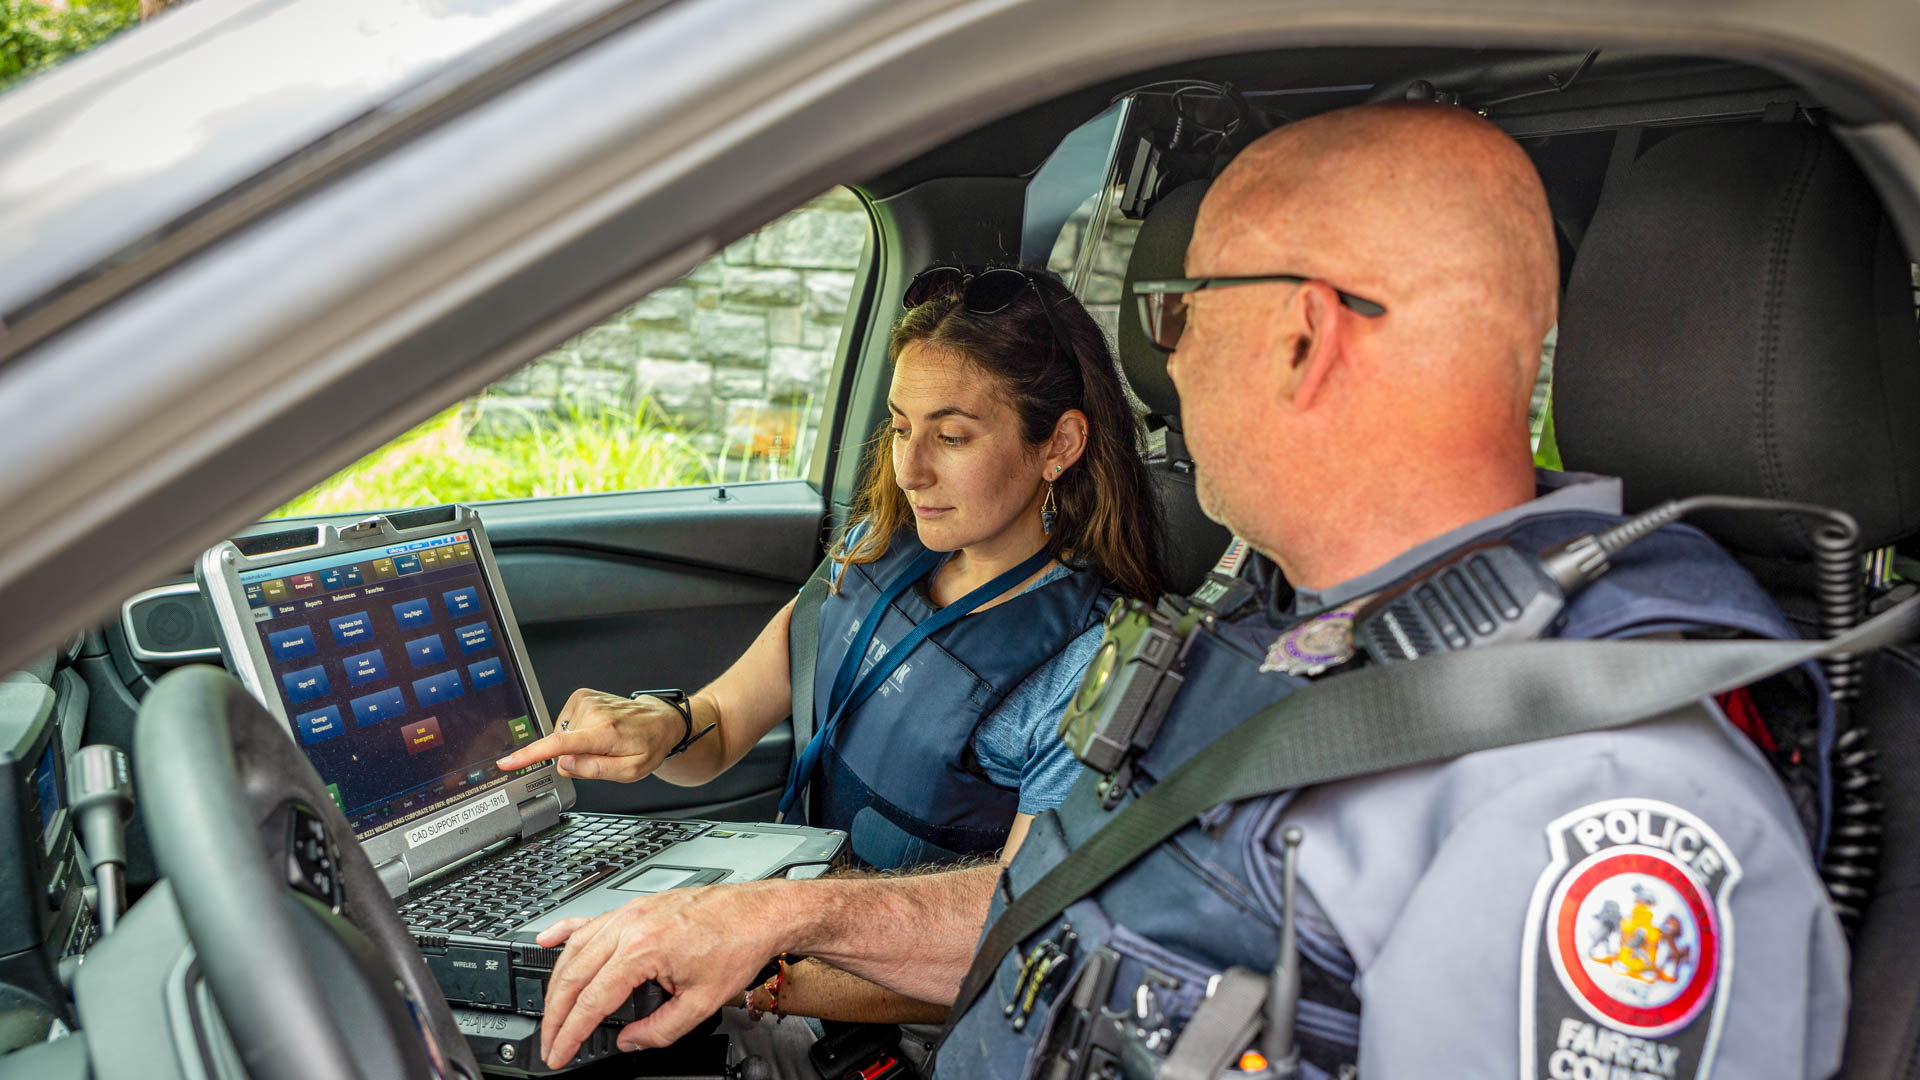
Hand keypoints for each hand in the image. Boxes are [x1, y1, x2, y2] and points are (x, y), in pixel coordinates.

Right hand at [495, 689, 682, 780]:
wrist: (659, 720)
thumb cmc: (648, 746)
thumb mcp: (629, 772)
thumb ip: (595, 771)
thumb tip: (564, 764)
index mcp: (604, 733)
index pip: (559, 745)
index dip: (530, 755)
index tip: (508, 762)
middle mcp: (593, 712)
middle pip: (561, 746)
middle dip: (574, 757)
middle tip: (602, 755)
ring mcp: (586, 701)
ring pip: (562, 736)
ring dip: (578, 744)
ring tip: (604, 741)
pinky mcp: (582, 695)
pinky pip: (566, 723)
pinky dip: (577, 731)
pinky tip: (597, 730)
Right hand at [536, 881, 779, 1067]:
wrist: (758, 913)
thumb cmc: (737, 945)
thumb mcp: (702, 1003)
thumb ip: (661, 1030)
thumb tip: (630, 1041)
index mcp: (643, 949)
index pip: (592, 1000)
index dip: (571, 1033)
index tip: (559, 1052)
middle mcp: (630, 925)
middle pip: (573, 975)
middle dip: (555, 1015)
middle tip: (550, 1041)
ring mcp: (629, 912)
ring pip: (576, 949)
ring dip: (557, 982)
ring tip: (551, 1012)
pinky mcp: (635, 906)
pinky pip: (589, 920)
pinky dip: (564, 933)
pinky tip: (547, 942)